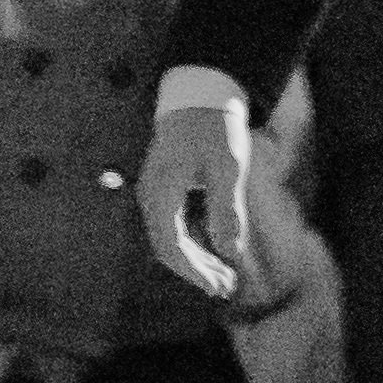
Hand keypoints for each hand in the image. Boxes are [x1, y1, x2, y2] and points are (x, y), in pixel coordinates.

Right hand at [140, 90, 251, 300]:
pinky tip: (214, 253)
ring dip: (195, 260)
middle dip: (197, 272)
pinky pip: (173, 226)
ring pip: (170, 239)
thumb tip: (231, 252)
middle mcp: (151, 195)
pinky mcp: (164, 189)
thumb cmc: (215, 127)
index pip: (171, 246)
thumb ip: (227, 210)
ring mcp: (154, 193)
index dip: (194, 272)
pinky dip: (193, 243)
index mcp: (161, 191)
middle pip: (168, 248)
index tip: (218, 287)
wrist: (200, 94)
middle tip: (227, 289)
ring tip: (225, 278)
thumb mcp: (227, 166)